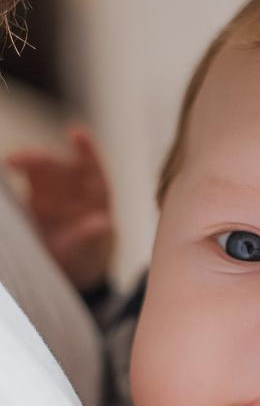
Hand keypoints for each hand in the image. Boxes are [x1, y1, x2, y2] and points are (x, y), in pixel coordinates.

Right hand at [5, 124, 113, 289]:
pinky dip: (14, 179)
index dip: (86, 150)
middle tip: (17, 159)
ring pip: (37, 171)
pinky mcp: (33, 201)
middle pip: (56, 167)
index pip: (92, 168)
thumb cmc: (89, 255)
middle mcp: (72, 188)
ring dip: (24, 163)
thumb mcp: (92, 249)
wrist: (72, 271)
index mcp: (95, 195)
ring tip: (10, 162)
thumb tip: (103, 224)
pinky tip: (5, 175)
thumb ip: (93, 236)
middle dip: (39, 159)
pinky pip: (24, 185)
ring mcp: (51, 192)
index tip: (77, 134)